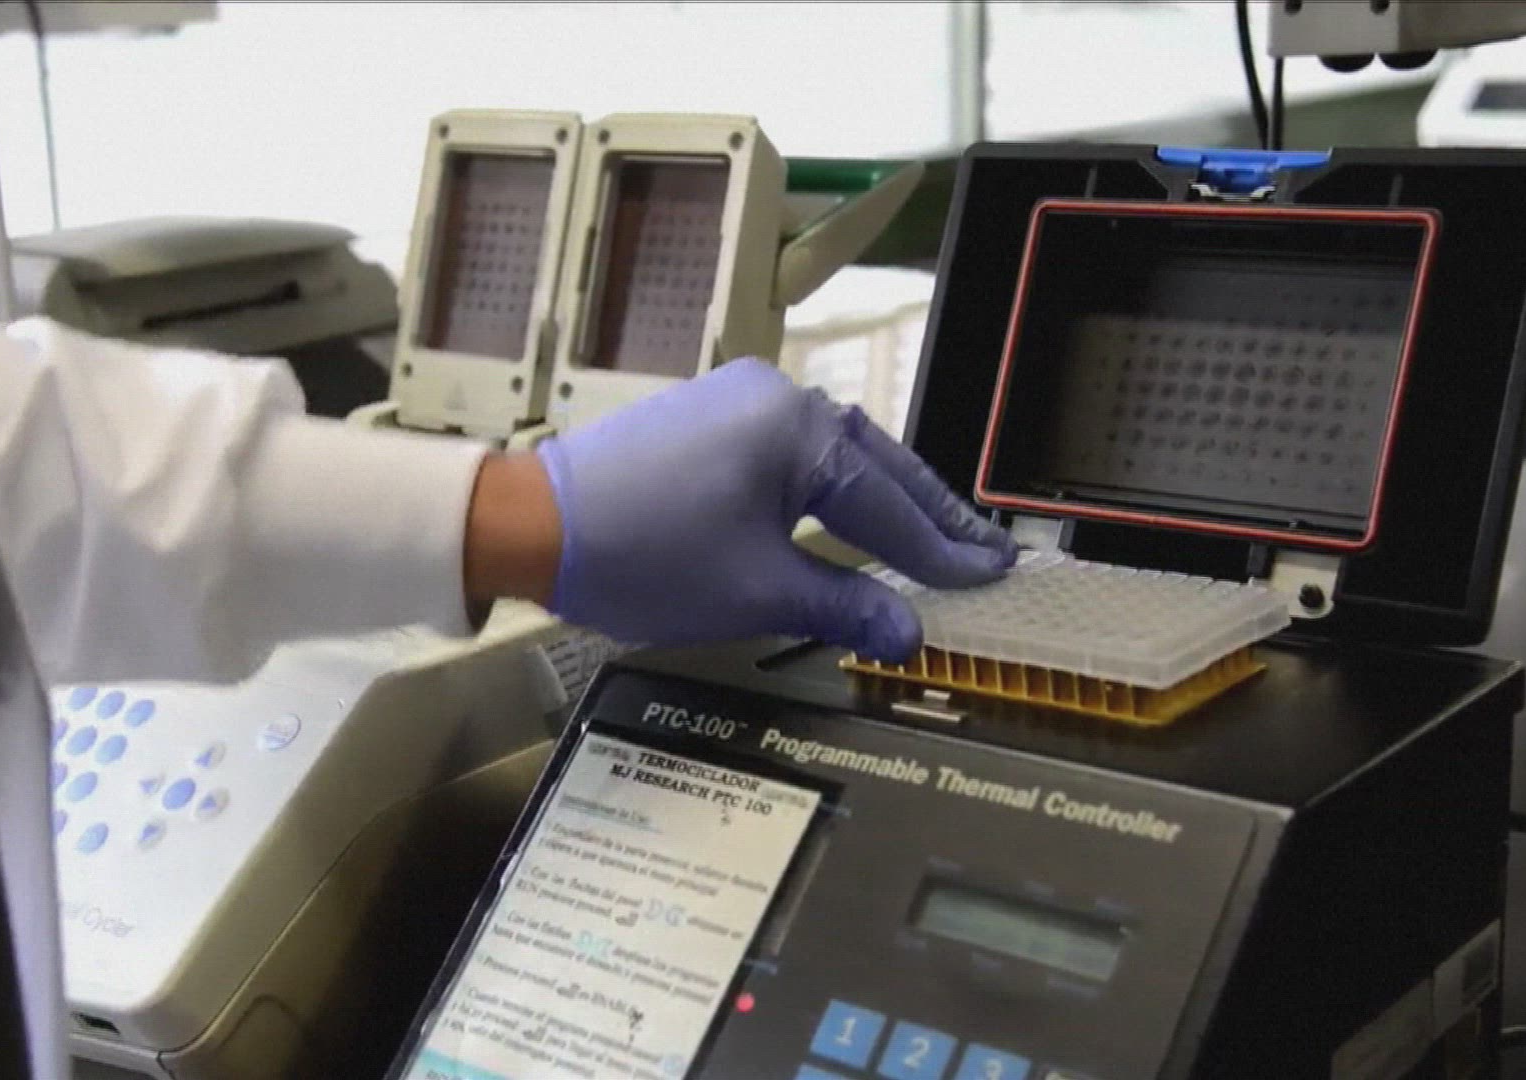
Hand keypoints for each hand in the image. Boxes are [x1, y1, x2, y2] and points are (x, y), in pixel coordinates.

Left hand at [531, 359, 1016, 660]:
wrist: (536, 524)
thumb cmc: (647, 556)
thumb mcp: (757, 592)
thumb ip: (843, 606)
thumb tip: (907, 633)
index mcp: (800, 429)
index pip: (889, 501)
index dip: (940, 549)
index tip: (989, 575)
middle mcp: (777, 397)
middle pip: (873, 462)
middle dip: (928, 512)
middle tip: (983, 550)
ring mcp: (737, 399)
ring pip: (833, 453)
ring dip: (880, 497)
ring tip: (931, 536)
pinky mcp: (706, 416)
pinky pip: (790, 451)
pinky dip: (830, 486)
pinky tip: (849, 512)